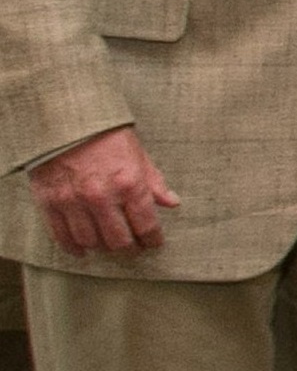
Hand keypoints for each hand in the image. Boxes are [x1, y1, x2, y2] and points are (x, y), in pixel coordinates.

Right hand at [30, 126, 176, 256]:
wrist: (66, 121)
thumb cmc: (107, 136)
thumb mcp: (139, 155)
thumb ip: (154, 182)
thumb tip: (172, 203)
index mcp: (129, 183)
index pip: (146, 225)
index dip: (152, 240)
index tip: (154, 244)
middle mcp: (101, 196)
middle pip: (118, 240)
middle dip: (129, 249)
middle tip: (133, 249)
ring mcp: (73, 201)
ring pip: (91, 241)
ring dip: (102, 248)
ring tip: (109, 245)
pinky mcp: (50, 202)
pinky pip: (62, 236)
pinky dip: (73, 248)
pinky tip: (82, 250)